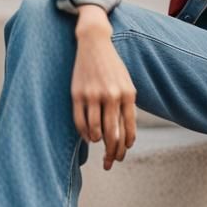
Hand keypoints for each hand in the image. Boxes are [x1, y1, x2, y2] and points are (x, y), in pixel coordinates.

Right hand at [71, 13, 136, 170]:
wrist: (95, 44)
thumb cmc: (113, 68)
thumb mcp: (126, 84)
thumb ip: (127, 107)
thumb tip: (126, 135)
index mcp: (128, 94)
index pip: (128, 129)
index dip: (125, 146)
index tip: (122, 155)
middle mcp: (112, 96)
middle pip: (113, 134)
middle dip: (112, 152)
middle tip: (110, 162)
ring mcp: (93, 95)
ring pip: (96, 131)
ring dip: (98, 142)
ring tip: (98, 144)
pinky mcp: (77, 94)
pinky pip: (80, 122)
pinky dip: (85, 133)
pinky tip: (88, 136)